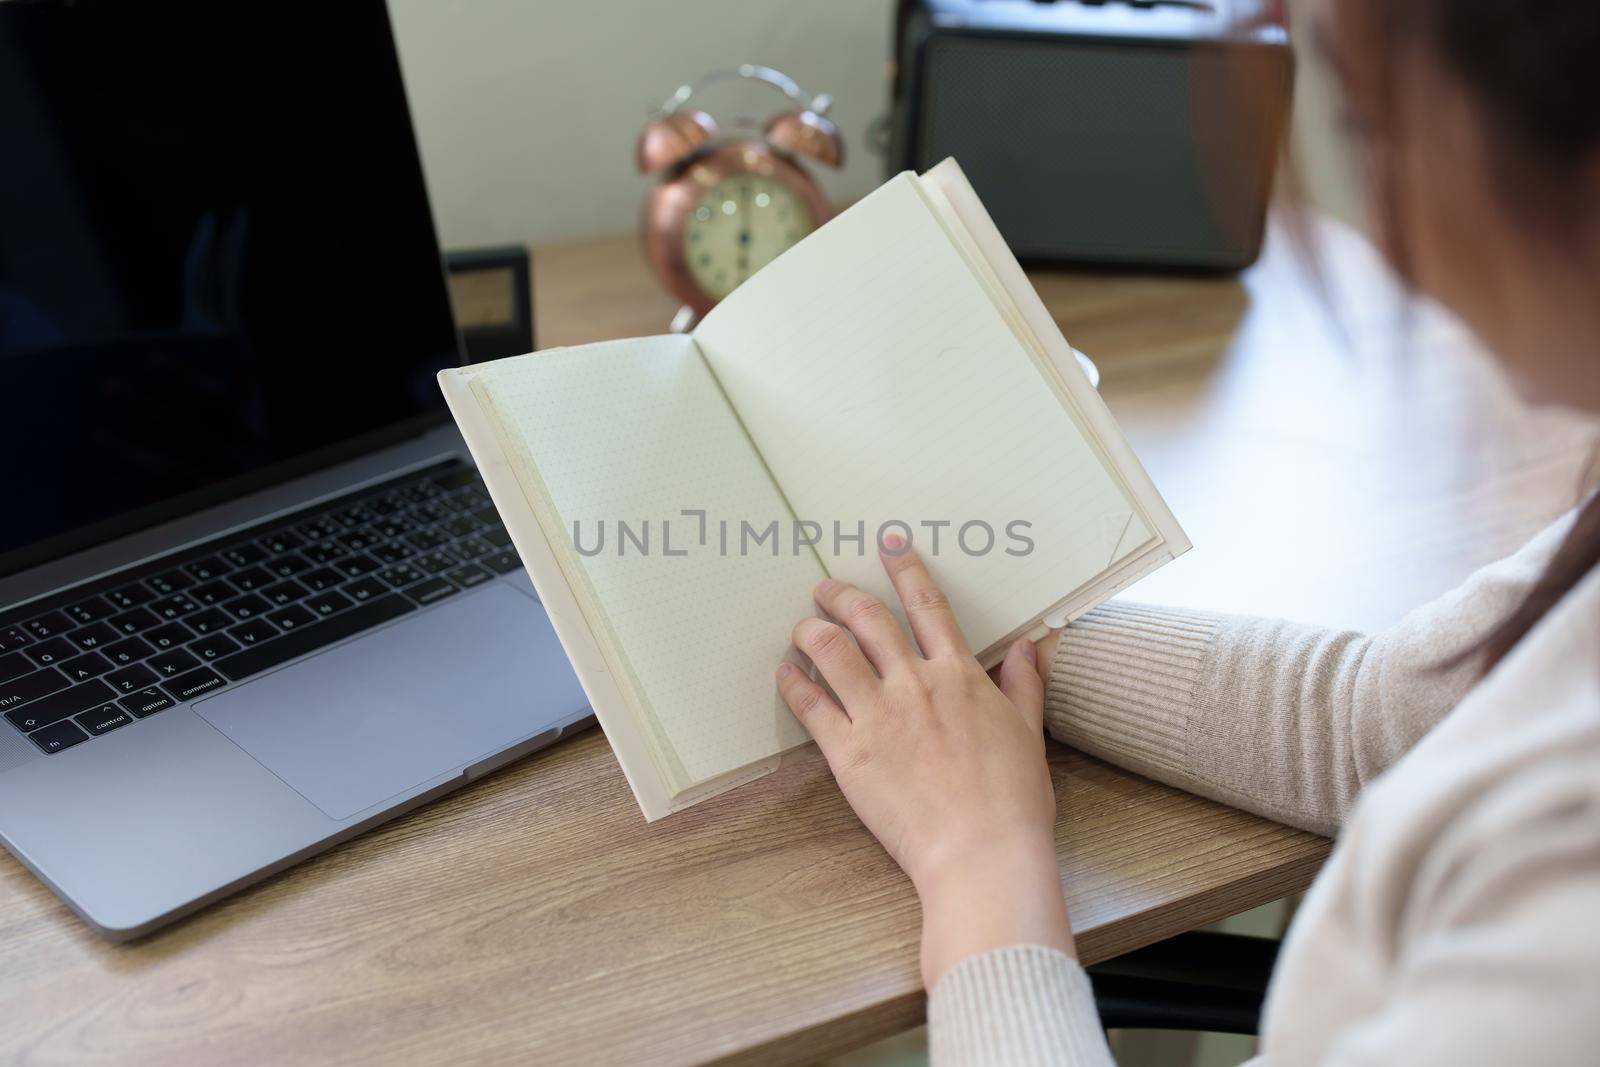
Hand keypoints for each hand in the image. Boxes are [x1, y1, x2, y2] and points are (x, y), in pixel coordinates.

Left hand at [775, 538, 1074, 987]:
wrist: (981, 852)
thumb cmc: (1012, 801)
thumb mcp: (1028, 734)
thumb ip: (1025, 685)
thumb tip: (1031, 644)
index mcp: (958, 675)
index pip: (927, 606)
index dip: (905, 568)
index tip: (889, 542)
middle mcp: (913, 683)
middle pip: (867, 619)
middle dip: (840, 595)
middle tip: (824, 588)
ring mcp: (877, 715)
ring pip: (830, 651)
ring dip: (810, 631)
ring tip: (801, 628)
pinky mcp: (848, 751)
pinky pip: (809, 704)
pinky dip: (793, 682)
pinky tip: (786, 674)